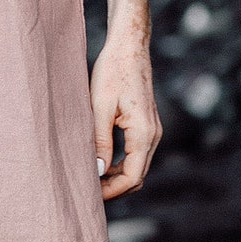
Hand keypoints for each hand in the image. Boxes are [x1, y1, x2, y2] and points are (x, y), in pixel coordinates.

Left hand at [91, 27, 160, 199]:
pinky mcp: (146, 125)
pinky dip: (120, 164)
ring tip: (90, 179)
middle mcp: (153, 134)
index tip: (90, 194)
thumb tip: (96, 172)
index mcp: (144, 133)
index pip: (132, 177)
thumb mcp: (100, 107)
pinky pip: (136, 154)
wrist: (128, 47)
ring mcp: (152, 130)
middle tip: (87, 191)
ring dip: (116, 177)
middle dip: (114, 188)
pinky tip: (100, 163)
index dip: (112, 191)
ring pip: (137, 166)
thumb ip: (100, 141)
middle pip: (137, 176)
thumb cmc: (112, 71)